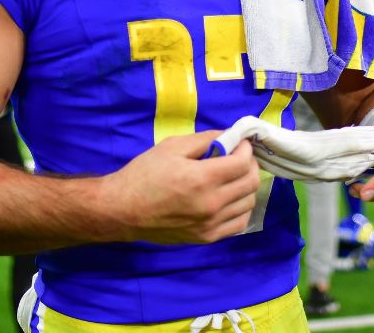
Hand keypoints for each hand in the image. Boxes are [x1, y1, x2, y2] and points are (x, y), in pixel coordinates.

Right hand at [99, 131, 259, 244]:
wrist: (123, 210)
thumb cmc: (144, 174)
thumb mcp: (171, 147)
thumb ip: (205, 139)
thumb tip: (230, 136)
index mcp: (201, 179)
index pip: (242, 163)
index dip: (246, 149)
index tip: (240, 143)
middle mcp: (211, 204)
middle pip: (251, 183)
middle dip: (250, 165)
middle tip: (239, 157)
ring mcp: (210, 224)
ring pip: (249, 203)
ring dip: (246, 186)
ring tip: (233, 177)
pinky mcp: (207, 238)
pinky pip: (239, 223)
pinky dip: (241, 208)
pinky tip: (230, 198)